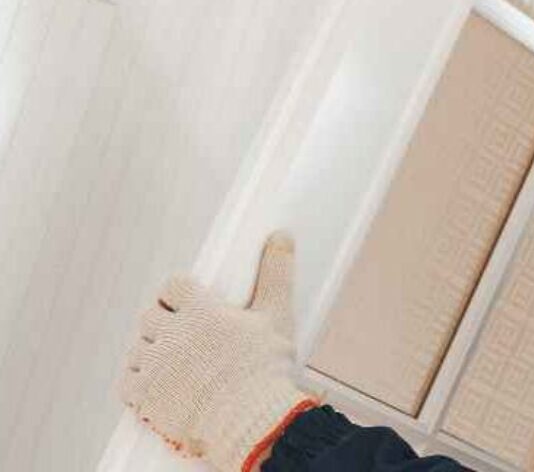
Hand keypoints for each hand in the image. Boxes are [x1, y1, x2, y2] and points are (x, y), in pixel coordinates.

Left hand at [120, 231, 320, 470]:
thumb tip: (281, 236)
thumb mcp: (277, 315)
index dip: (177, 291)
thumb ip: (277, 272)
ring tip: (173, 359)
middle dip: (163, 320)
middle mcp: (172, 335)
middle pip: (149, 315)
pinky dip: (137, 381)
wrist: (251, 422)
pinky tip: (156, 382)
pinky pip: (126, 382)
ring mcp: (156, 367)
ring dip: (150, 350)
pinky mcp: (146, 398)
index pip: (172, 285)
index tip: (187, 300)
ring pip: (137, 348)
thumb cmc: (266, 370)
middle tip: (184, 331)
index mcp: (200, 311)